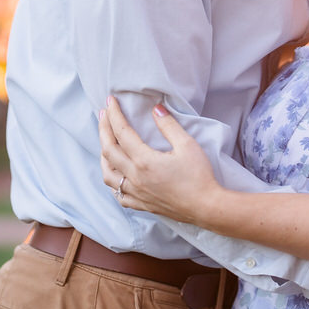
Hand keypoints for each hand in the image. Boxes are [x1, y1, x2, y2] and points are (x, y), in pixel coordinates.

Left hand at [98, 96, 219, 224]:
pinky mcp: (141, 204)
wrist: (206, 207)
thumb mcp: (187, 145)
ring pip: (108, 174)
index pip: (122, 132)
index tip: (110, 101)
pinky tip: (116, 175)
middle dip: (103, 129)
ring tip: (105, 142)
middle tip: (102, 113)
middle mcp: (135, 178)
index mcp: (144, 161)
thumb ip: (169, 125)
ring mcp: (136, 193)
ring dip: (103, 155)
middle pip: (109, 150)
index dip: (114, 115)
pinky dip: (113, 182)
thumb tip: (156, 108)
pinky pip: (118, 194)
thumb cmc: (199, 176)